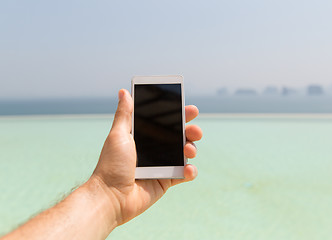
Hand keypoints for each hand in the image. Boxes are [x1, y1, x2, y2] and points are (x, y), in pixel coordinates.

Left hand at [92, 89, 201, 224]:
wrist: (111, 197)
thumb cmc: (111, 165)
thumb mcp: (118, 135)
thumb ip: (125, 114)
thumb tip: (123, 92)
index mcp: (144, 136)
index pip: (165, 122)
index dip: (179, 115)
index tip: (191, 110)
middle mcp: (155, 149)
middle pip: (180, 136)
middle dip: (191, 131)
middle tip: (194, 131)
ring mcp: (162, 165)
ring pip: (185, 153)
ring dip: (192, 149)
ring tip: (188, 150)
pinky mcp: (166, 181)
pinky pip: (184, 174)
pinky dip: (190, 171)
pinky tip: (188, 169)